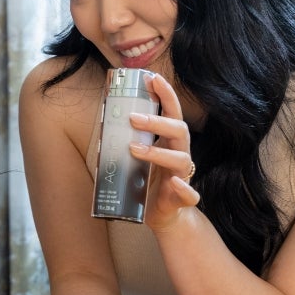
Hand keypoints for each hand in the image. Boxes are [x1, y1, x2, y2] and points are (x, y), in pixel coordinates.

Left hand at [127, 73, 200, 230]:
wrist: (165, 216)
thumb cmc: (149, 182)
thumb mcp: (135, 157)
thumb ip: (126, 140)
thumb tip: (104, 118)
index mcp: (169, 142)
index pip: (171, 112)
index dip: (165, 95)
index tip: (152, 78)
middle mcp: (179, 154)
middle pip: (179, 131)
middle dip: (157, 122)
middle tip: (132, 117)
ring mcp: (182, 176)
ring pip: (181, 159)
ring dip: (158, 153)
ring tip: (134, 149)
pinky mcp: (182, 199)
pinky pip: (190, 194)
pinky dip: (184, 189)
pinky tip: (176, 185)